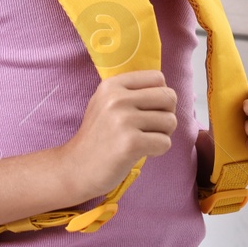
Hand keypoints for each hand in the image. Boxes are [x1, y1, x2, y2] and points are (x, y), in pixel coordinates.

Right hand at [59, 70, 179, 200]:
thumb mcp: (104, 103)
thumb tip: (166, 90)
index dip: (160, 96)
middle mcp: (116, 99)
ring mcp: (123, 120)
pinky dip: (157, 150)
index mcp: (111, 85)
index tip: (149, 110)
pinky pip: (165, 142)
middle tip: (150, 128)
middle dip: (166, 114)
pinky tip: (140, 152)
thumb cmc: (97, 137)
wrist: (76, 168)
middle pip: (168, 97)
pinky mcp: (131, 143)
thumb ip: (130, 92)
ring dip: (162, 134)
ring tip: (143, 140)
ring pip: (170, 121)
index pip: (158, 78)